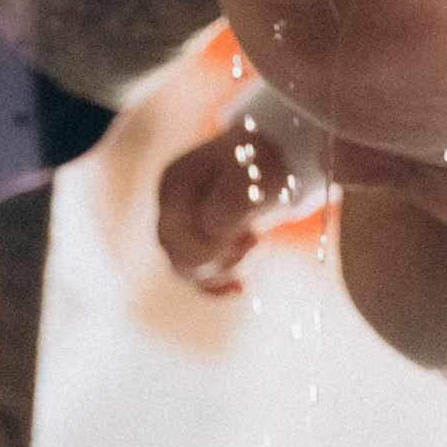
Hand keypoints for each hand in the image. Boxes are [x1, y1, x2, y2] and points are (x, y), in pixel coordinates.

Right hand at [155, 122, 289, 290]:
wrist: (274, 155)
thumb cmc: (262, 162)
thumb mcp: (250, 177)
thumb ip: (229, 206)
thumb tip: (214, 237)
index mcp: (174, 184)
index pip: (171, 234)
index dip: (205, 251)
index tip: (250, 241)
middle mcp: (171, 208)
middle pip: (176, 256)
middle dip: (219, 261)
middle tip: (257, 241)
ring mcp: (183, 226)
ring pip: (189, 270)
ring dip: (227, 269)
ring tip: (259, 243)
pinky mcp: (199, 242)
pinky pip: (200, 276)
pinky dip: (220, 285)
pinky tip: (240, 290)